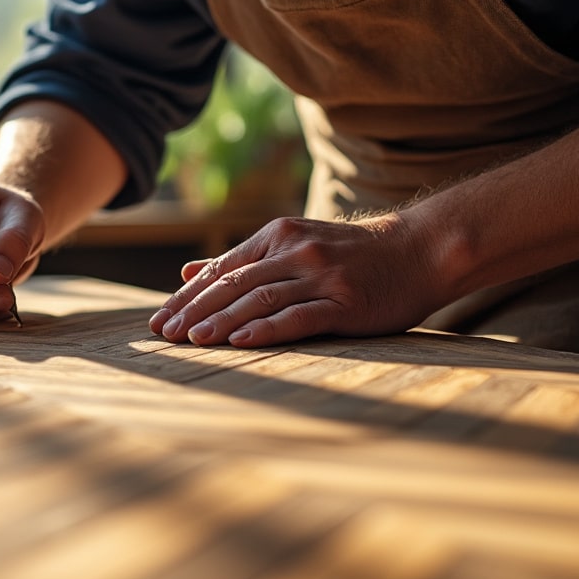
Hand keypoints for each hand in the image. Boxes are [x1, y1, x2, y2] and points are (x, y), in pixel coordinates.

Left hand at [148, 214, 450, 347]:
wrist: (419, 250)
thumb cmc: (351, 255)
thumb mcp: (292, 245)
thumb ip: (241, 261)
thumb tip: (187, 273)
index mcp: (277, 236)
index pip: (221, 269)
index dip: (187, 296)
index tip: (158, 320)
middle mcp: (295, 252)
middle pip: (233, 283)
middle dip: (194, 310)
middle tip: (164, 334)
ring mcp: (321, 276)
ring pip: (260, 299)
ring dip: (222, 321)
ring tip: (192, 340)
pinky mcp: (345, 302)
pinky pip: (299, 316)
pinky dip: (267, 329)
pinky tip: (241, 342)